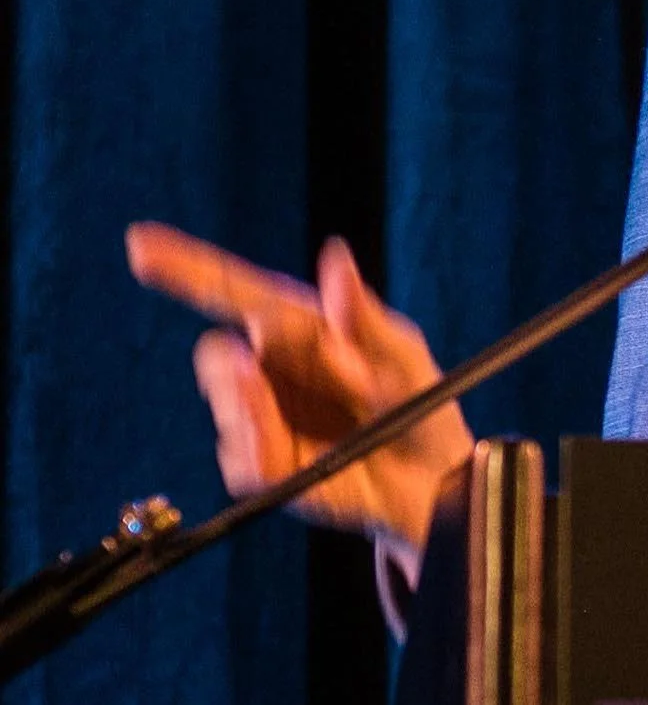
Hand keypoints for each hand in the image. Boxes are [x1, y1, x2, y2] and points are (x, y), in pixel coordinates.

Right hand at [125, 223, 473, 577]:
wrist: (430, 479)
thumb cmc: (422, 401)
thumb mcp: (402, 358)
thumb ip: (365, 318)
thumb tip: (335, 257)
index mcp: (301, 327)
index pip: (235, 290)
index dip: (186, 267)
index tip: (141, 244)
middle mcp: (270, 367)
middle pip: (216, 353)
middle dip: (234, 367)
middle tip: (277, 378)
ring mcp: (260, 417)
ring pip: (225, 407)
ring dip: (258, 413)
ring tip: (312, 422)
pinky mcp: (260, 464)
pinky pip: (242, 459)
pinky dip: (268, 455)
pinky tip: (309, 459)